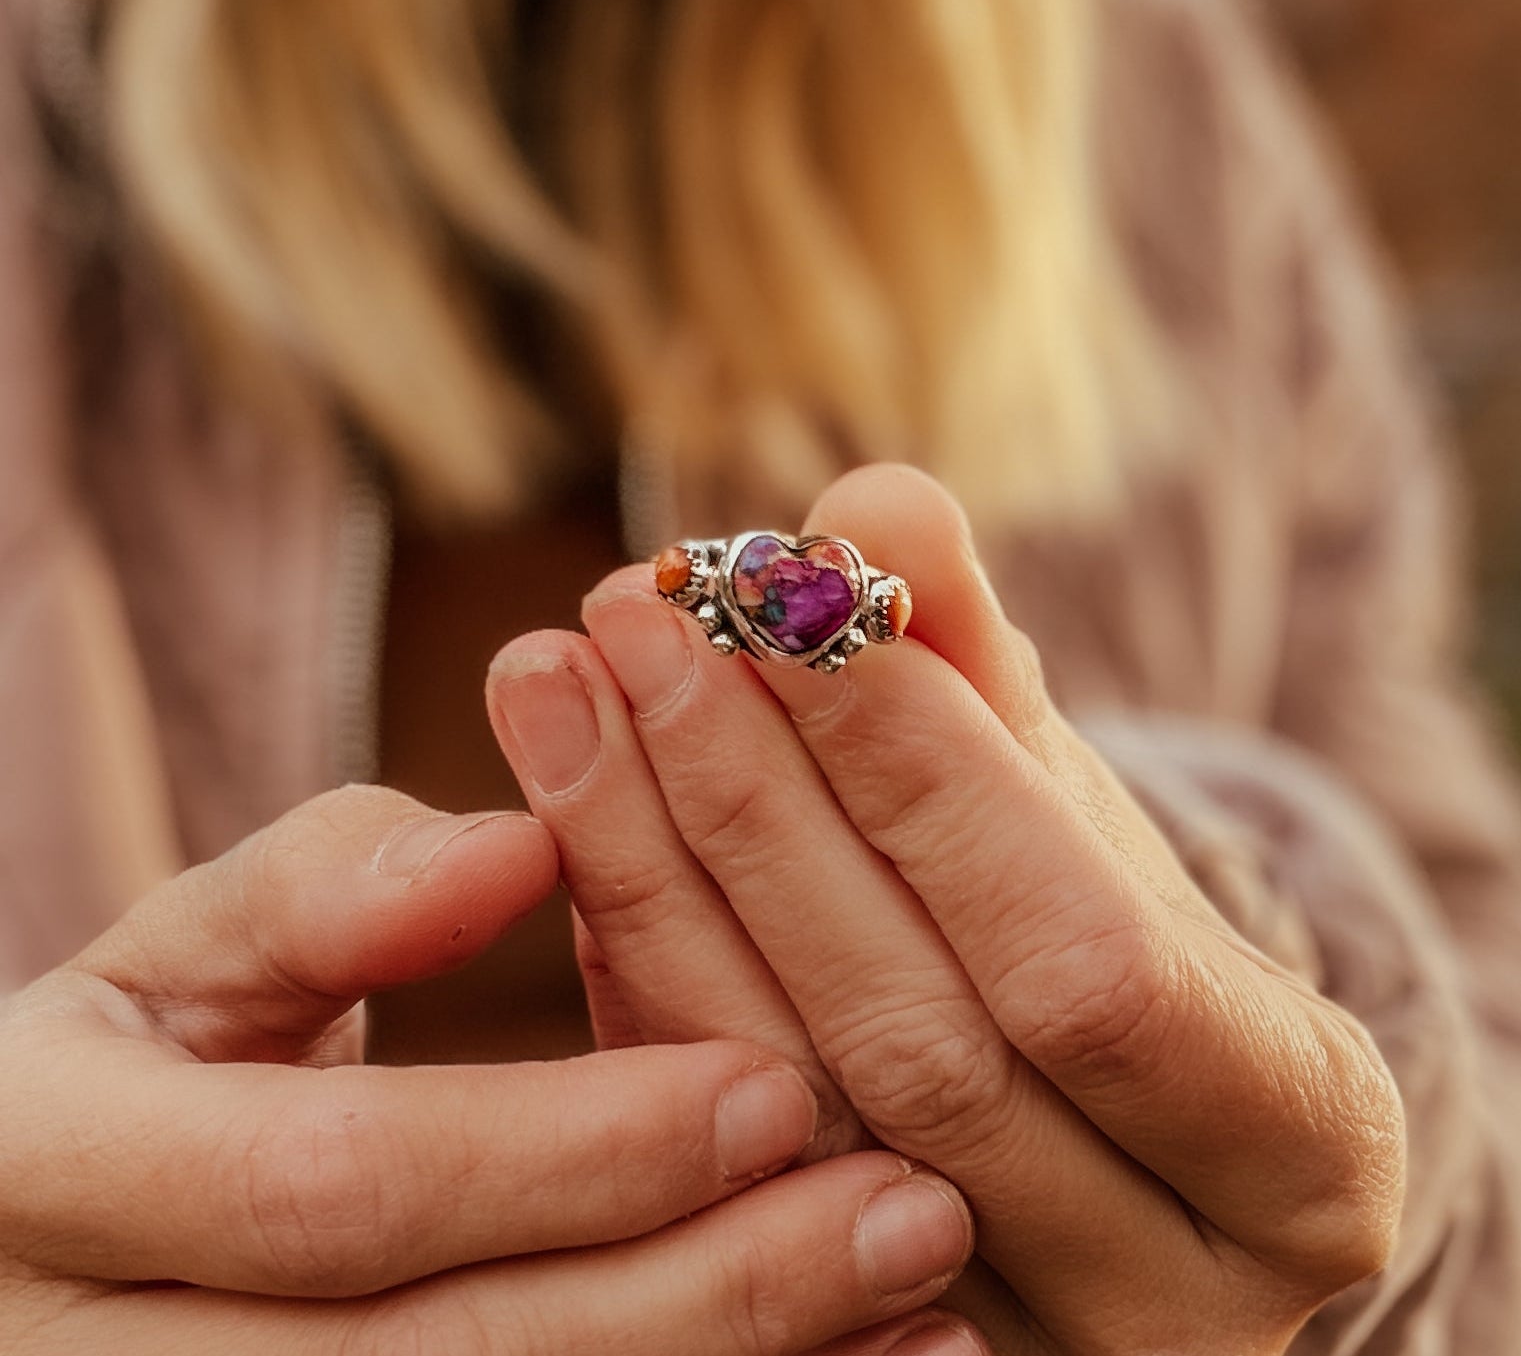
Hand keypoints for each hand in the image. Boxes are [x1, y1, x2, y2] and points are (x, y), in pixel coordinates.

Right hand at [0, 783, 980, 1354]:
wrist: (59, 1239)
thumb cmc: (155, 1056)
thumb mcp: (191, 950)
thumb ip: (332, 888)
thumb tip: (517, 844)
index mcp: (51, 1176)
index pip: (335, 1188)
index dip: (568, 1150)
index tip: (773, 1087)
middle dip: (697, 1297)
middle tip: (909, 1207)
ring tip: (922, 1303)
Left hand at [487, 464, 1406, 1353]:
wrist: (1083, 1081)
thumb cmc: (1109, 911)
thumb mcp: (1069, 785)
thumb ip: (981, 655)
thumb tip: (868, 504)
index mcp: (1299, 1156)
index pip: (1089, 968)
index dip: (930, 777)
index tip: (788, 596)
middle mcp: (1155, 1289)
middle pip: (911, 1038)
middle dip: (756, 801)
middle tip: (636, 612)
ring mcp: (978, 1320)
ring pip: (774, 1093)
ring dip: (646, 857)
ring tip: (557, 671)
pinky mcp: (828, 1304)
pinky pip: (695, 1127)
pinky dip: (623, 942)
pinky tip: (558, 790)